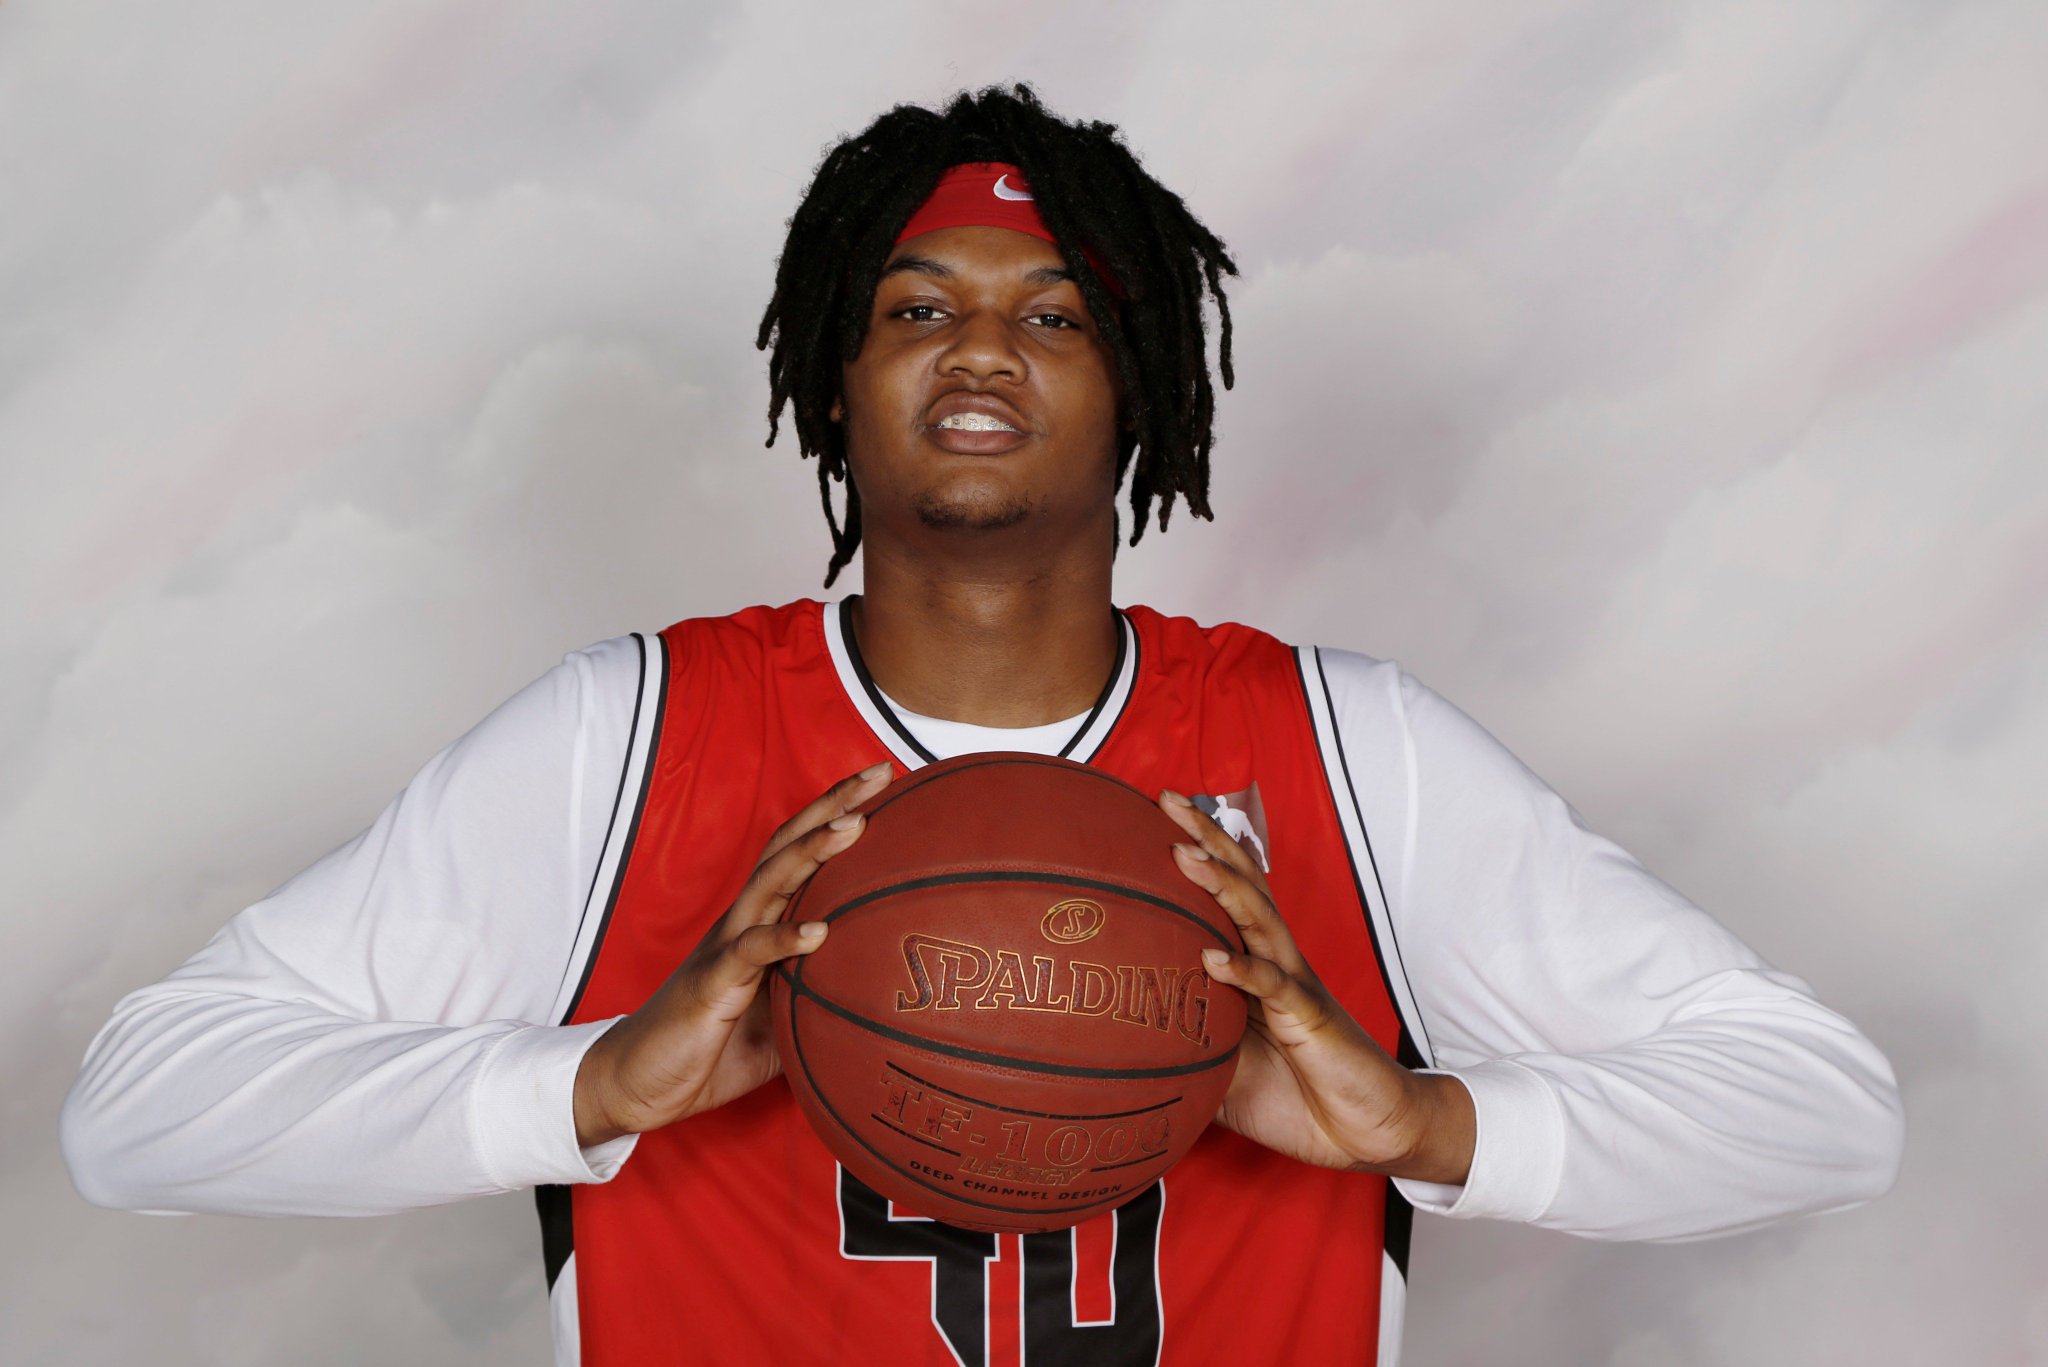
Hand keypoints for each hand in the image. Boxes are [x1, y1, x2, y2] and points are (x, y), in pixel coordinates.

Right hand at [572, 761, 892, 1145]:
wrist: (638, 1081)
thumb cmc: (710, 1047)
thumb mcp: (782, 1021)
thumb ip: (821, 997)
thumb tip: (881, 1000)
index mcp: (759, 922)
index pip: (799, 851)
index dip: (836, 812)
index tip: (884, 781)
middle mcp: (743, 920)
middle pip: (788, 845)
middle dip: (833, 805)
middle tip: (878, 772)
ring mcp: (725, 946)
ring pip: (770, 883)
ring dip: (812, 851)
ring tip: (854, 825)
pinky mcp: (712, 982)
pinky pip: (750, 952)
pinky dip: (784, 937)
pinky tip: (819, 931)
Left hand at [1158, 789, 1473, 1183]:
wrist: (1370, 1129)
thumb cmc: (1299, 1096)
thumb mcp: (1224, 1071)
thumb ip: (1182, 1050)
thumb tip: (1117, 1052)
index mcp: (1259, 965)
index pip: (1227, 895)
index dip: (1199, 852)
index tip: (1155, 815)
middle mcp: (1277, 962)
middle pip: (1243, 885)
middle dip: (1207, 840)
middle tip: (1168, 800)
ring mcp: (1295, 986)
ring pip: (1258, 922)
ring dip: (1222, 886)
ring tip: (1185, 856)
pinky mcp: (1311, 1020)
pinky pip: (1276, 990)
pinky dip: (1245, 972)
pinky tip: (1214, 958)